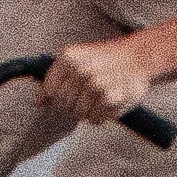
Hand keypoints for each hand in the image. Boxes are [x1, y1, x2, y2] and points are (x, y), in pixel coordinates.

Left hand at [39, 29, 175, 124]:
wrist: (138, 58)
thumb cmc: (105, 63)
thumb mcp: (77, 63)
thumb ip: (55, 81)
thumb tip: (37, 102)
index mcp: (69, 57)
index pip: (51, 91)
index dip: (61, 96)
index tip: (75, 90)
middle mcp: (81, 68)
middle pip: (63, 105)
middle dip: (75, 106)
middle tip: (91, 95)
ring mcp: (95, 82)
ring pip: (78, 114)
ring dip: (89, 112)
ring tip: (101, 99)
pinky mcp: (110, 96)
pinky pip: (94, 119)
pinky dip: (100, 117)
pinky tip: (108, 105)